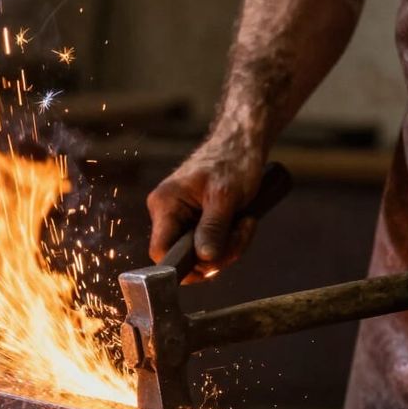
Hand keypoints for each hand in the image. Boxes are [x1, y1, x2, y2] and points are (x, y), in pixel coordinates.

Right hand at [146, 137, 265, 278]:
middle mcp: (167, 214)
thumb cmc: (232, 161)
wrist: (242, 143)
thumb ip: (213, 228)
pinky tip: (243, 222)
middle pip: (186, 258)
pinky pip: (210, 246)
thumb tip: (204, 259)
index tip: (214, 260)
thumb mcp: (225, 197)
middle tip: (243, 230)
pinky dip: (230, 241)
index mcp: (165, 205)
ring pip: (202, 255)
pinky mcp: (195, 222)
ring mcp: (181, 219)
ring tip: (246, 222)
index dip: (186, 265)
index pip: (161, 252)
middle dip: (219, 253)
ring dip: (230, 246)